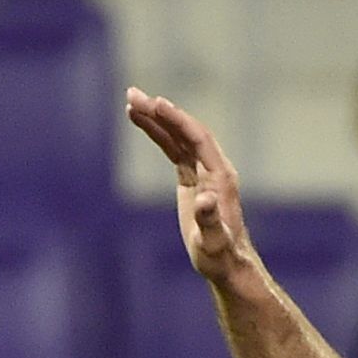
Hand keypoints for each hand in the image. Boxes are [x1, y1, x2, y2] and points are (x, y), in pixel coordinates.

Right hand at [126, 89, 256, 286]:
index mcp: (219, 176)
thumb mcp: (212, 242)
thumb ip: (209, 220)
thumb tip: (203, 200)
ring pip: (177, 137)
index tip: (157, 104)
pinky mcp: (191, 178)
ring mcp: (202, 171)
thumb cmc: (219, 255)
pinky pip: (174, 149)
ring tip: (130, 102)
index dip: (177, 121)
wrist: (226, 262)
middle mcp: (212, 167)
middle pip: (185, 130)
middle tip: (132, 94)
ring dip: (156, 119)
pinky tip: (143, 123)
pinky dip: (159, 135)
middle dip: (160, 112)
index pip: (196, 138)